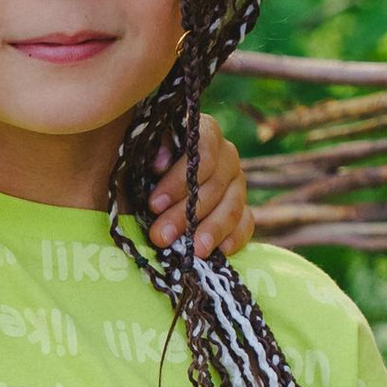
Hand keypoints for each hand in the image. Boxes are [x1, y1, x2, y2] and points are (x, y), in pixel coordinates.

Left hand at [148, 114, 254, 261]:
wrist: (151, 193)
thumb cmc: (143, 170)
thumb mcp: (141, 156)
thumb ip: (152, 151)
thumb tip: (160, 162)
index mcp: (203, 134)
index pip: (201, 151)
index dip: (178, 179)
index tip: (153, 205)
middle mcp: (226, 155)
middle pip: (215, 184)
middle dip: (186, 214)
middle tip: (161, 236)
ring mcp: (237, 183)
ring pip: (232, 205)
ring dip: (211, 230)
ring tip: (194, 251)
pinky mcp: (242, 209)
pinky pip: (246, 222)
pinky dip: (235, 237)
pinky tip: (221, 251)